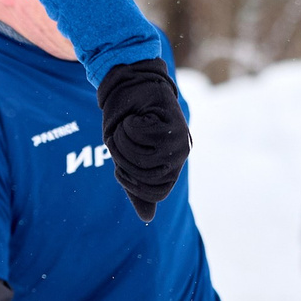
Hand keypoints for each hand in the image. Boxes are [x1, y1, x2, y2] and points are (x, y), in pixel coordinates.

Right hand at [95, 59, 191, 221]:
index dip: (131, 182)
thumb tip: (148, 217)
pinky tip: (134, 116)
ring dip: (123, 141)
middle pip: (147, 177)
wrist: (130, 84)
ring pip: (142, 157)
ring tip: (127, 126)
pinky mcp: (171, 121)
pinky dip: (129, 126)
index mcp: (172, 165)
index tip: (120, 168)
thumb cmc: (127, 121)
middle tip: (122, 140)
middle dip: (124, 160)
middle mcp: (180, 154)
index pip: (156, 192)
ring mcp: (179, 139)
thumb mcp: (128, 157)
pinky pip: (140, 136)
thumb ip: (137, 183)